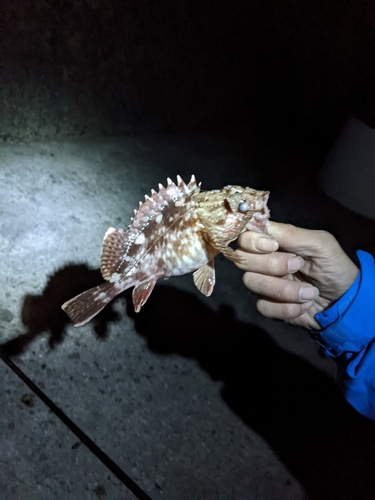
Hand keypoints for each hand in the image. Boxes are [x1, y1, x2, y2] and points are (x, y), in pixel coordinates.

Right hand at [234, 222, 358, 329]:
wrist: (345, 301)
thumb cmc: (334, 266)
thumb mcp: (321, 245)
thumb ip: (293, 234)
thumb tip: (263, 225)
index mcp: (274, 242)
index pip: (246, 236)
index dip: (252, 240)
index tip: (273, 246)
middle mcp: (263, 261)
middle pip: (243, 259)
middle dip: (271, 264)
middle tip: (297, 266)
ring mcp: (263, 283)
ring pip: (252, 283)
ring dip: (283, 289)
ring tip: (309, 293)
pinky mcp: (268, 305)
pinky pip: (262, 306)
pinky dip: (286, 308)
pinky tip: (303, 306)